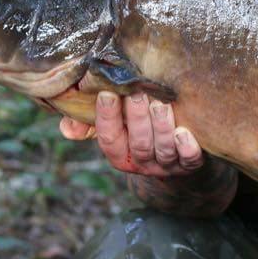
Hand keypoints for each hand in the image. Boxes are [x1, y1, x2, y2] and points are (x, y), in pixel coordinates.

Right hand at [59, 91, 204, 177]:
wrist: (177, 154)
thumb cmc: (140, 129)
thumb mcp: (116, 126)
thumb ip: (89, 122)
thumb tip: (67, 128)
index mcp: (120, 154)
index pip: (110, 138)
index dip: (107, 117)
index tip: (107, 93)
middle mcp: (142, 162)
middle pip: (138, 144)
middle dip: (137, 118)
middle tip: (138, 93)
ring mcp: (167, 165)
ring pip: (162, 149)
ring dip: (162, 127)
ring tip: (162, 104)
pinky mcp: (190, 164)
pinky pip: (189, 160)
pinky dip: (187, 147)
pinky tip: (185, 132)